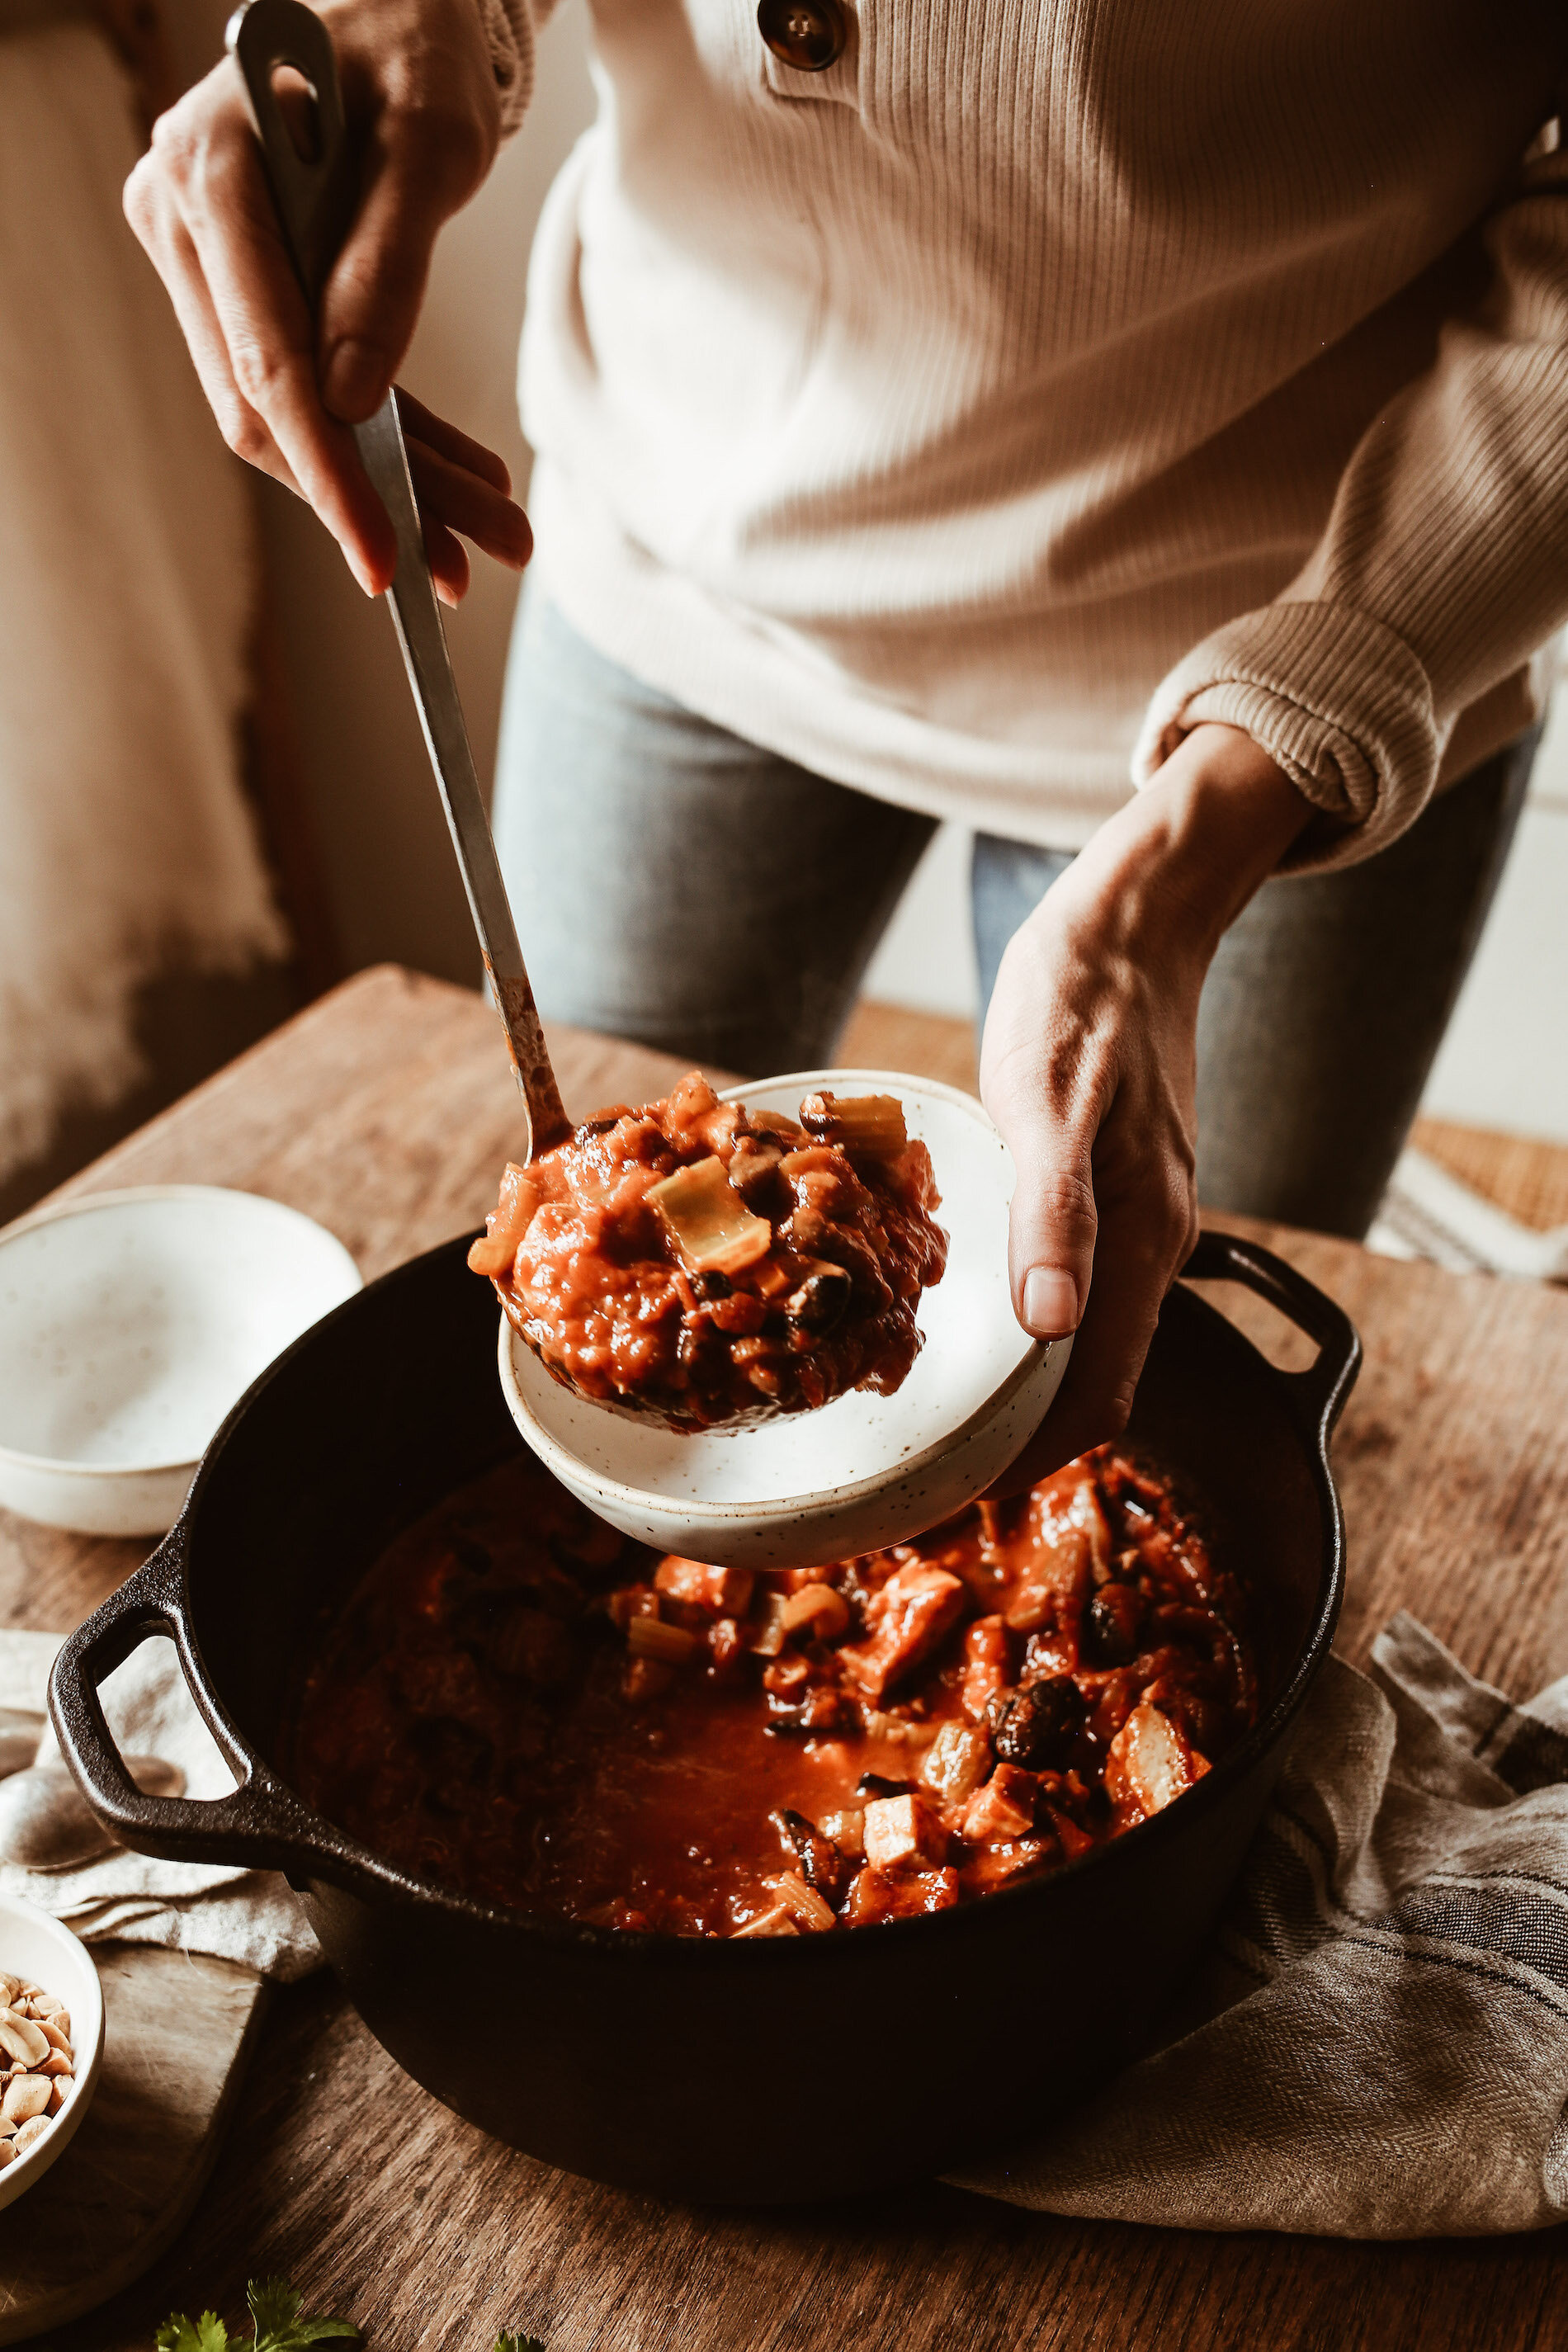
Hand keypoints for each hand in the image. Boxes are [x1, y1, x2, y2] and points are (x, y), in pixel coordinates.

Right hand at [123, 0, 532, 604]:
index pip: (263, 362)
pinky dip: (389, 438)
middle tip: (472, 564)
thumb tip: (350, 399)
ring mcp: (207, 257)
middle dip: (374, 496)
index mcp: (207, 175)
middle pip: (269, 407)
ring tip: (492, 533)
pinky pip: (312, 382)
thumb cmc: (413, 50)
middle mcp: (183, 221)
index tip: (381, 556)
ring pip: (293, 411)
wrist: (401, 10)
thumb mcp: (427, 146)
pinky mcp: (247, 283)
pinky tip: (460, 479)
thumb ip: (386, 266)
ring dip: (396, 483)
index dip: (328, 473)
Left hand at [980, 724, 1310, 1486]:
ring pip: (1079, 1340)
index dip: (1027, 1462)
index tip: (949, 1500)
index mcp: (1142, 1240)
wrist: (1132, 916)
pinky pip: (1069, 1285)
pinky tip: (961, 1316)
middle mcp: (1147, 1243)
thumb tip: (1049, 1330)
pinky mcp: (1108, 1183)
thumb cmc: (1084, 999)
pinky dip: (1019, 1326)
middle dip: (1012, 1442)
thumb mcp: (1052, 1101)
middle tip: (917, 1473)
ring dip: (1014, 1389)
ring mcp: (1133, 1214)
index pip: (1096, 1399)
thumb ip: (1055, 1215)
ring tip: (928, 1415)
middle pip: (1088, 1384)